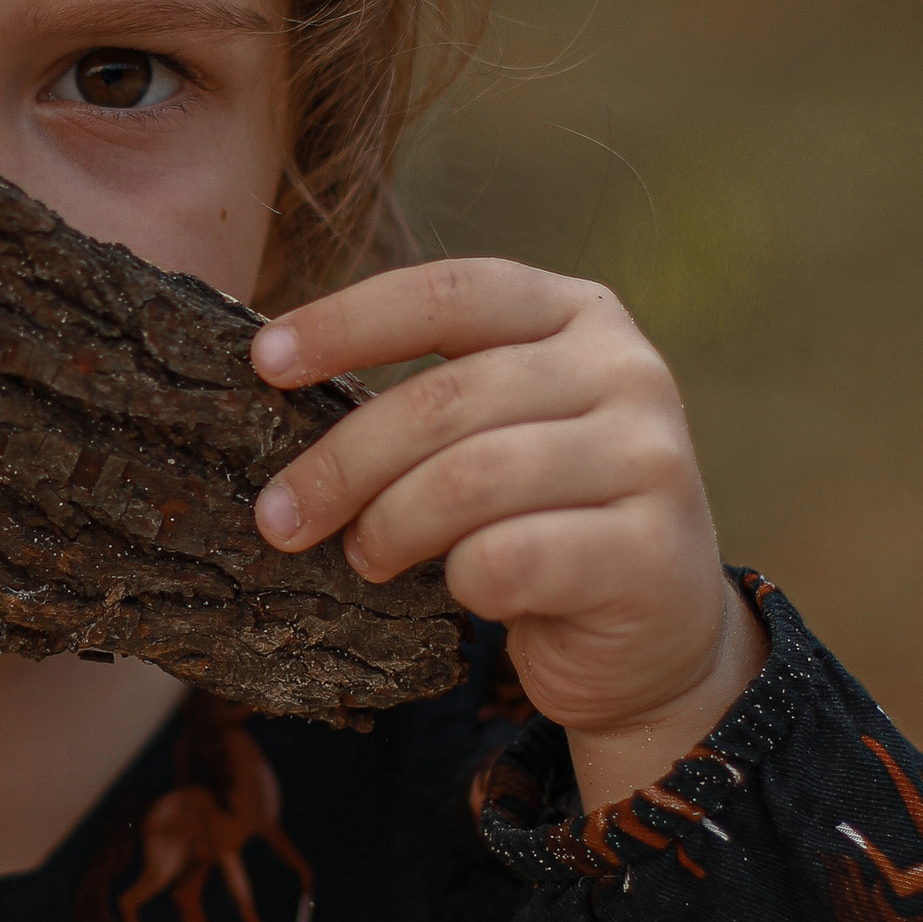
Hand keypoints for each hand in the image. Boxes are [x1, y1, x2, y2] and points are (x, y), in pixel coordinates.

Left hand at [249, 260, 763, 803]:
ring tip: (365, 555)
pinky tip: (463, 592)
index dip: (347, 322)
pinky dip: (461, 580)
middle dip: (343, 462)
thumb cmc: (543, 514)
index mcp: (579, 313)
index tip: (265, 364)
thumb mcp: (497, 427)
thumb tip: (277, 384)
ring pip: (470, 480)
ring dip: (389, 526)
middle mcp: (628, 370)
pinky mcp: (651, 553)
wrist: (657, 628)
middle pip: (444, 399)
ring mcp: (651, 459)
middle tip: (281, 515)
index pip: (448, 293)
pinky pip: (510, 559)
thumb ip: (430, 397)